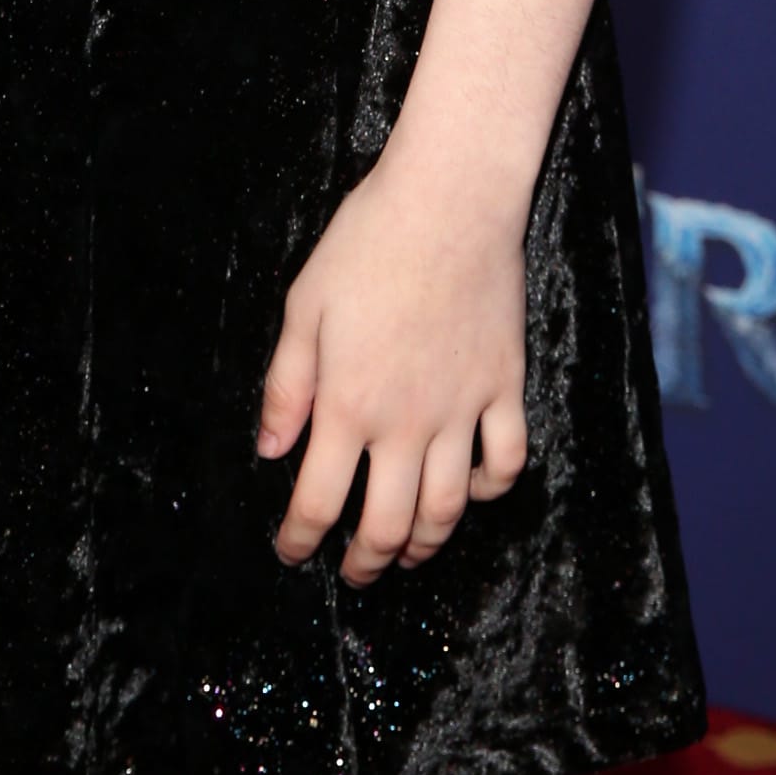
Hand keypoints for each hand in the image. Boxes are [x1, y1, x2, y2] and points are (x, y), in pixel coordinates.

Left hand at [256, 147, 528, 583]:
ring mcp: (462, 410)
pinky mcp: (504, 388)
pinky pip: (505, 462)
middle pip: (388, 525)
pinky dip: (488, 490)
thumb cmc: (367, 243)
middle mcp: (406, 423)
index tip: (290, 552)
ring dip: (424, 545)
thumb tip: (270, 451)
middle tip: (353, 572)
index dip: (300, 539)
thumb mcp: (305, 306)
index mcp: (348, 404)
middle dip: (365, 562)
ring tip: (406, 553)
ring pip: (448, 510)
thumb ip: (286, 385)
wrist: (449, 202)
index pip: (319, 501)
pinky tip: (469, 490)